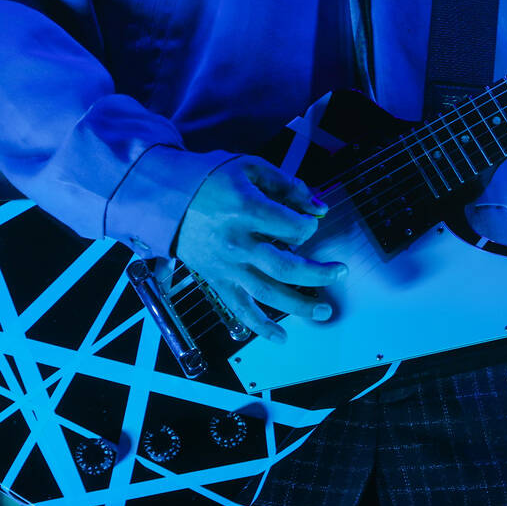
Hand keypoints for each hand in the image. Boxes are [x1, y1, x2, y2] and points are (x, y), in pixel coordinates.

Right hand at [174, 155, 347, 342]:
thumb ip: (287, 185)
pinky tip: (281, 337)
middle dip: (319, 274)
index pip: (293, 228)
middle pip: (287, 267)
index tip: (309, 223)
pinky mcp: (218, 280)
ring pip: (269, 293)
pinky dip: (261, 327)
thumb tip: (319, 207)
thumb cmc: (210, 178)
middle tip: (340, 272)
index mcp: (247, 210)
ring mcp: (228, 265)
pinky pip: (240, 309)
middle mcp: (238, 242)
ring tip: (324, 311)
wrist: (166, 197)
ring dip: (300, 306)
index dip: (309, 226)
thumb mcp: (250, 168)